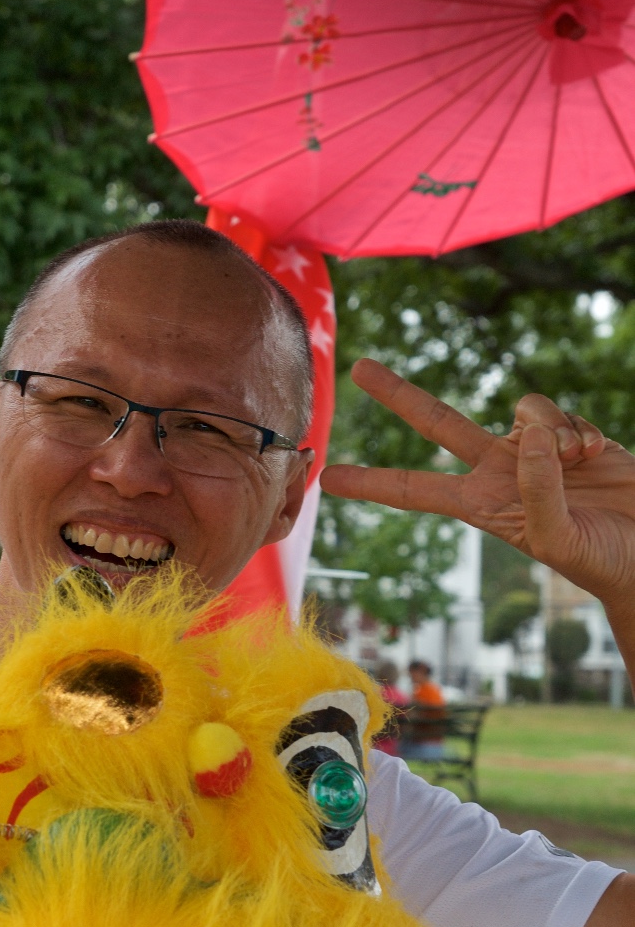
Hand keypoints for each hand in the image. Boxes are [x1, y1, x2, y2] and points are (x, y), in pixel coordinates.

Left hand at [319, 358, 634, 620]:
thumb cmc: (598, 558)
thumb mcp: (558, 538)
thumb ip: (536, 490)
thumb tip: (524, 437)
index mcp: (482, 505)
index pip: (415, 491)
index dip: (373, 483)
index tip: (328, 479)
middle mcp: (499, 472)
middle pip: (439, 423)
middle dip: (400, 395)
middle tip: (359, 368)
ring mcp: (533, 451)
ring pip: (522, 411)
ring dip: (548, 430)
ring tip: (576, 462)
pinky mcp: (571, 436)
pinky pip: (558, 415)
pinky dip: (576, 430)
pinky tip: (594, 455)